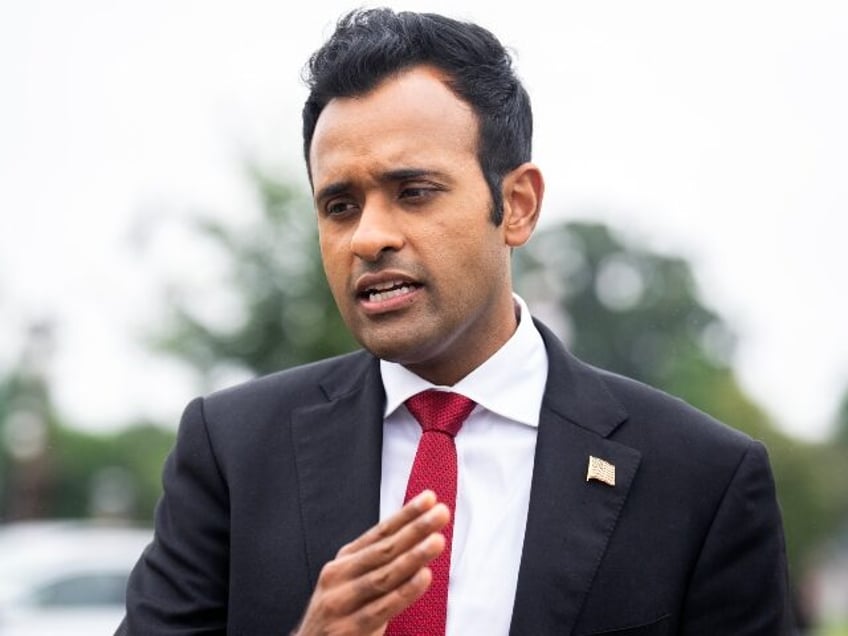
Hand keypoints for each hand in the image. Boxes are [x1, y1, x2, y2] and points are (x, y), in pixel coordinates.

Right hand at [294, 490, 448, 635]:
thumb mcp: (350, 584)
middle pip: (384, 549)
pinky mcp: (347, 629)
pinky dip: (405, 591)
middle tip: (441, 513)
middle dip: (415, 529)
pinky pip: (382, 608)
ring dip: (413, 556)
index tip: (429, 498)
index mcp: (343, 562)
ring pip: (384, 575)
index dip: (405, 515)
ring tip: (437, 541)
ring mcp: (340, 602)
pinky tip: (424, 577)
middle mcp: (338, 577)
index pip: (380, 533)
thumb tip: (416, 538)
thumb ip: (377, 564)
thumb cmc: (337, 619)